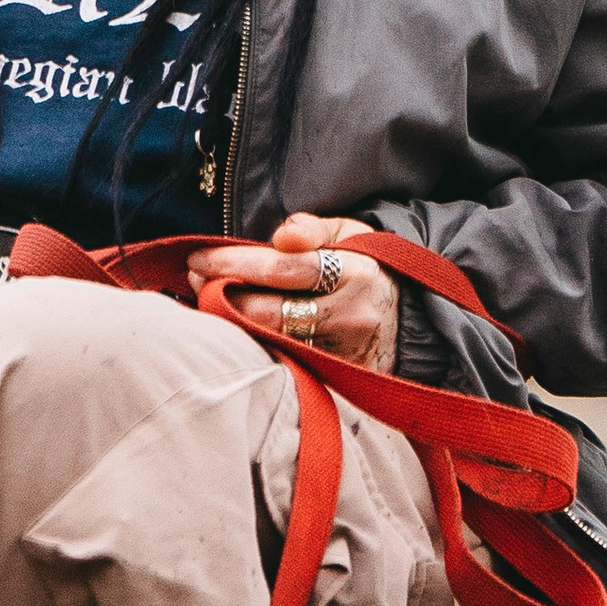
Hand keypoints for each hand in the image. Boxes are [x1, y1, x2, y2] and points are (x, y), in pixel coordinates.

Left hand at [181, 213, 398, 370]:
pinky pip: (284, 360)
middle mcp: (349, 316)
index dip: (234, 263)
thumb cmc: (368, 269)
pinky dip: (254, 342)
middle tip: (195, 277)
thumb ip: (313, 229)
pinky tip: (235, 325)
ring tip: (207, 298)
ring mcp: (341, 351)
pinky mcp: (334, 376)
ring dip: (231, 321)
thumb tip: (282, 235)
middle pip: (270, 312)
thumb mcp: (351, 235)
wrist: (412, 322)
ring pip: (271, 341)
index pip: (283, 269)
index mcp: (354, 273)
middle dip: (223, 294)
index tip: (198, 257)